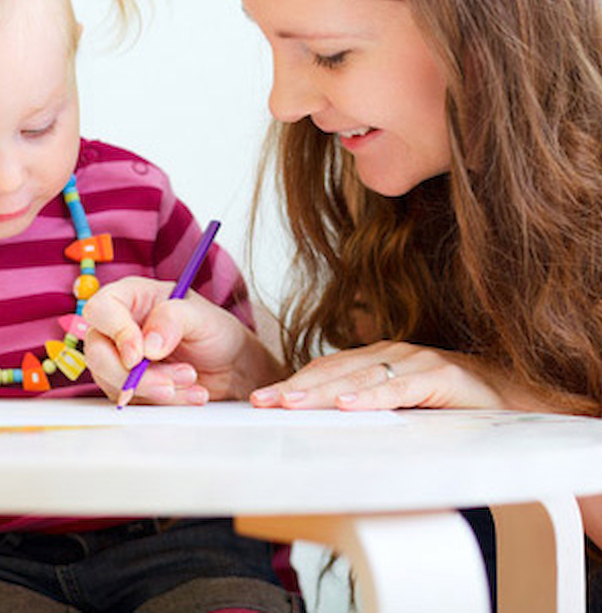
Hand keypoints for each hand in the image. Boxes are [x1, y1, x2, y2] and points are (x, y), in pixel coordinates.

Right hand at [83, 277, 284, 404]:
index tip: (139, 356)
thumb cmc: (214, 330)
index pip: (101, 309)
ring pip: (113, 382)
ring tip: (192, 380)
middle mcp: (120, 328)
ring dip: (153, 389)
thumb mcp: (201, 317)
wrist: (231, 365)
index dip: (116, 333)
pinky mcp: (130, 387)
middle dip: (134, 375)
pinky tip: (191, 394)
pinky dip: (162, 403)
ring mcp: (121, 359)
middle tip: (170, 381)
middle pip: (97, 352)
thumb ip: (174, 320)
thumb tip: (148, 345)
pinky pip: (132, 401)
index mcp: (132, 297)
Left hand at [250, 340, 505, 410]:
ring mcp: (418, 362)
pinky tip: (349, 406)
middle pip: (336, 371)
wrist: (519, 398)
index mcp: (381, 360)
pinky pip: (402, 389)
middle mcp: (394, 355)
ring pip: (362, 377)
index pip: (329, 370)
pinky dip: (373, 397)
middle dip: (296, 387)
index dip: (296, 383)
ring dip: (323, 391)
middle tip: (261, 402)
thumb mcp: (406, 407)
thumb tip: (330, 426)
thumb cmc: (457, 406)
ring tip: (289, 403)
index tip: (262, 399)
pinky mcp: (442, 377)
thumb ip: (374, 409)